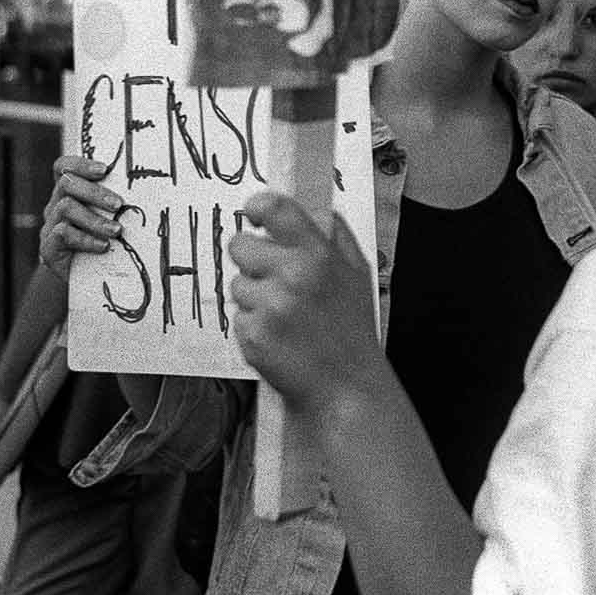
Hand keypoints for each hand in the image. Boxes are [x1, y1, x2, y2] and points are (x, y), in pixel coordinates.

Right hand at [40, 156, 127, 278]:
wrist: (86, 282)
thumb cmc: (105, 244)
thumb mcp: (110, 220)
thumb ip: (119, 204)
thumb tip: (156, 191)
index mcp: (70, 193)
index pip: (64, 167)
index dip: (81, 164)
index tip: (105, 169)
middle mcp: (56, 204)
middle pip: (66, 183)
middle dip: (95, 192)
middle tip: (119, 204)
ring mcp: (50, 225)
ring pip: (66, 208)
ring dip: (95, 218)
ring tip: (117, 230)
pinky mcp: (48, 247)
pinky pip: (63, 234)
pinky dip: (86, 239)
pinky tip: (104, 246)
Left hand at [227, 191, 382, 414]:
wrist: (345, 388)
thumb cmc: (351, 332)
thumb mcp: (358, 274)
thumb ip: (337, 236)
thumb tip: (316, 207)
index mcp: (319, 255)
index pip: (275, 209)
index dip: (258, 207)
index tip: (254, 215)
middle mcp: (293, 276)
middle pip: (240, 245)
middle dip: (250, 259)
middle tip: (272, 278)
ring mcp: (270, 306)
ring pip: (237, 284)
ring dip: (254, 297)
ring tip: (284, 317)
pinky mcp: (252, 334)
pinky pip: (238, 316)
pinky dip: (253, 325)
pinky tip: (279, 337)